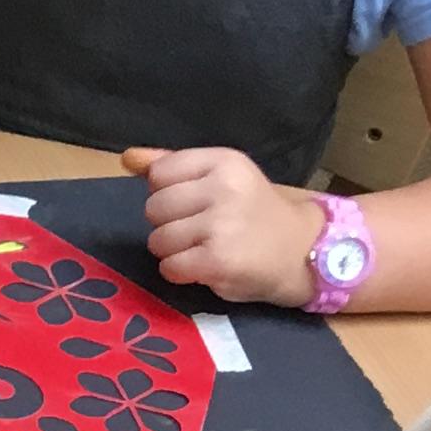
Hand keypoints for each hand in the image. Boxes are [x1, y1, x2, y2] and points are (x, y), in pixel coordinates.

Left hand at [126, 147, 321, 303]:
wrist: (301, 251)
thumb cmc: (253, 213)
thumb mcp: (220, 178)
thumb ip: (173, 166)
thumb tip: (128, 157)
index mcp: (224, 161)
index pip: (159, 173)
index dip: (167, 192)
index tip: (195, 202)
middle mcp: (224, 188)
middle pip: (153, 208)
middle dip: (169, 224)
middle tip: (202, 229)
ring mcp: (221, 224)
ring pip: (157, 240)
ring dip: (174, 251)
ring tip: (205, 248)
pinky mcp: (217, 260)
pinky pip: (169, 267)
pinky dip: (180, 272)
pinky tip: (205, 266)